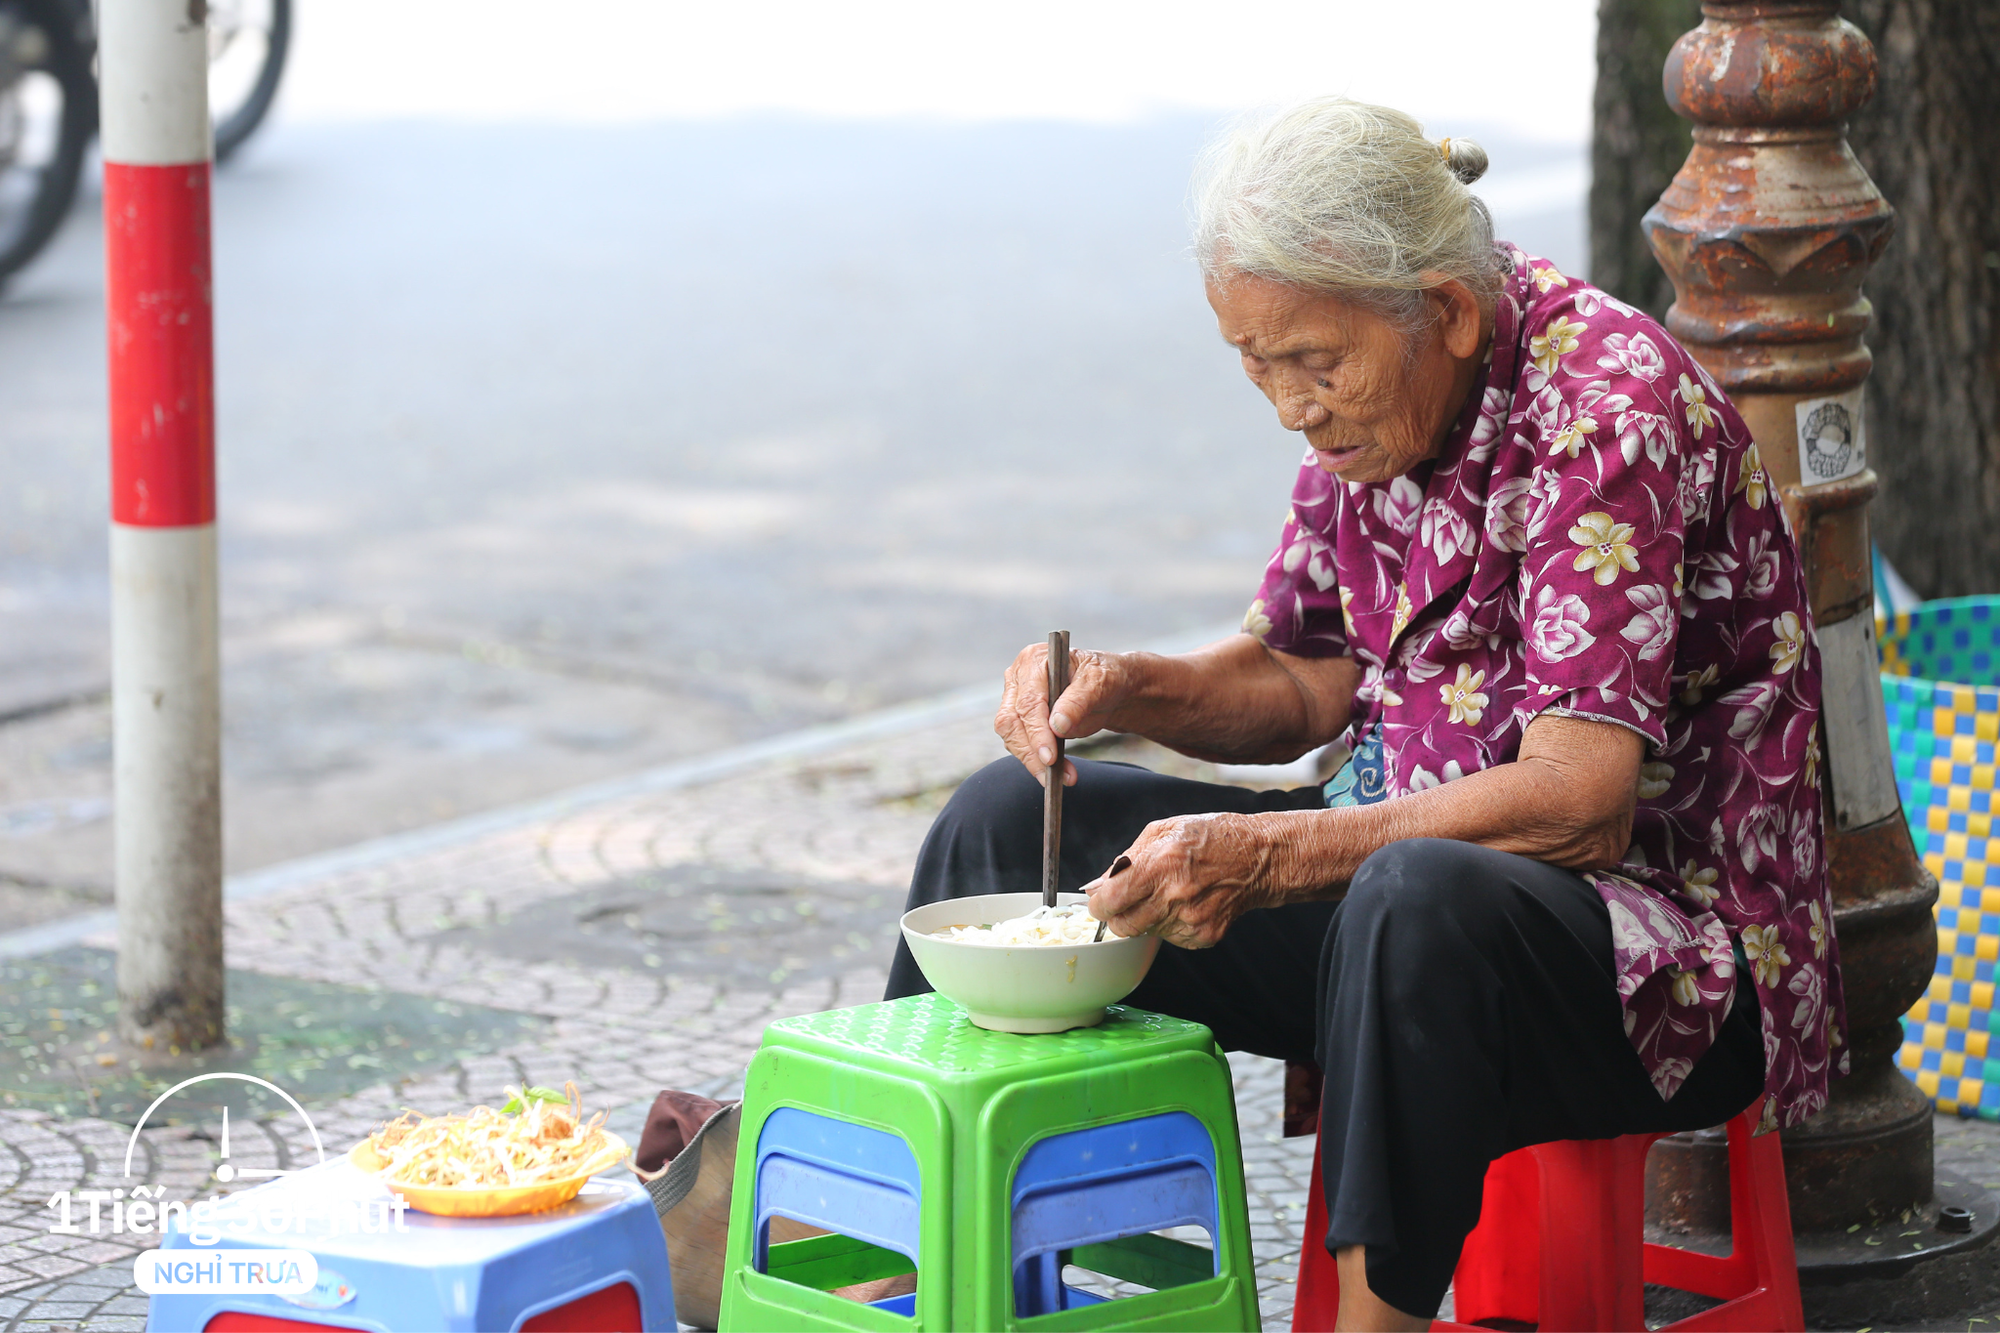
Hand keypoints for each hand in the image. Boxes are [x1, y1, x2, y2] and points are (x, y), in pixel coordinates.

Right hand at [994, 642, 1137, 786]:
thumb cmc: (1105, 677)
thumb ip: (1078, 701)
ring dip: (1034, 762)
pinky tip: (1059, 773)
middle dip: (1031, 752)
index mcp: (1034, 660)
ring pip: (1011, 737)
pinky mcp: (1021, 721)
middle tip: (1052, 773)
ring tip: (1064, 777)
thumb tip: (1057, 726)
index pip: (1027, 701)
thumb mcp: (1099, 683)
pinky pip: (1020, 745)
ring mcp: (1016, 700)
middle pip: (1010, 721)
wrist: (1109, 689)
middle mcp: (1018, 679)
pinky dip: (1037, 763)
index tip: (1049, 756)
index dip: (1036, 731)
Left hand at [1082, 812, 1286, 948]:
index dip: (1099, 904)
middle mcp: (1174, 896)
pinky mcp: (1204, 936)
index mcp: (1159, 865)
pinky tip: (1187, 904)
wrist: (1258, 857)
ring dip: (1147, 918)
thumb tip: (1096, 886)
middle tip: (1131, 899)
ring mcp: (1190, 920)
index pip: (1109, 901)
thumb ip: (1125, 861)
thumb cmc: (1210, 837)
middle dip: (1119, 915)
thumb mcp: (1162, 831)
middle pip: (1123, 926)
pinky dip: (1170, 925)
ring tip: (1167, 894)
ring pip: (1146, 933)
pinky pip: (1171, 939)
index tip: (1101, 900)